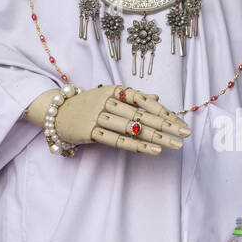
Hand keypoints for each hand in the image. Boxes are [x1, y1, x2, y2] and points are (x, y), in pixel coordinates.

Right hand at [29, 86, 189, 155]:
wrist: (55, 112)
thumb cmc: (87, 105)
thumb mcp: (110, 97)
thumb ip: (134, 99)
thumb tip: (157, 97)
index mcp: (115, 90)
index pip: (145, 101)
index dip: (165, 112)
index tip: (182, 123)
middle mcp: (108, 101)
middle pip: (143, 115)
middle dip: (167, 125)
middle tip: (186, 134)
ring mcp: (98, 116)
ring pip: (133, 127)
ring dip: (157, 136)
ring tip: (176, 145)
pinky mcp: (90, 132)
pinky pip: (117, 140)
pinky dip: (137, 146)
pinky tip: (155, 150)